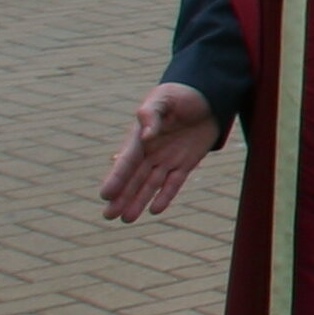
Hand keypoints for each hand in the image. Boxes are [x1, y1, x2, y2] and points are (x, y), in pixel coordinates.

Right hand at [102, 84, 221, 223]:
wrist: (208, 97)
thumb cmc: (180, 95)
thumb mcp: (164, 98)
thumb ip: (151, 114)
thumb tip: (145, 136)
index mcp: (140, 137)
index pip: (127, 161)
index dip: (116, 178)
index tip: (105, 195)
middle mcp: (151, 152)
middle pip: (134, 178)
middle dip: (122, 197)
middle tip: (108, 216)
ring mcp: (167, 159)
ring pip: (150, 185)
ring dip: (139, 201)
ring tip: (126, 219)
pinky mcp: (186, 163)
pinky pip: (174, 183)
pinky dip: (165, 196)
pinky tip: (155, 210)